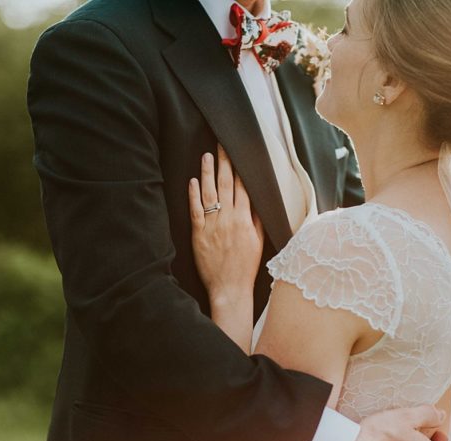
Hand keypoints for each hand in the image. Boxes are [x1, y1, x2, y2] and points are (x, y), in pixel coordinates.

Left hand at [188, 145, 263, 308]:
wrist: (230, 288)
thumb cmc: (245, 267)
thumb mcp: (258, 241)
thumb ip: (257, 219)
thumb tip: (258, 200)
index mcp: (246, 219)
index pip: (243, 186)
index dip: (240, 167)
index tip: (238, 151)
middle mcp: (229, 219)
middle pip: (226, 184)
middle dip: (225, 161)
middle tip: (222, 142)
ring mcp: (213, 226)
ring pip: (210, 193)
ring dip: (208, 172)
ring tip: (206, 155)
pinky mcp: (199, 235)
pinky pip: (196, 211)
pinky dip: (194, 195)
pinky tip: (192, 181)